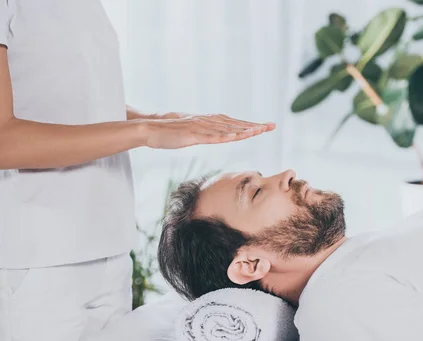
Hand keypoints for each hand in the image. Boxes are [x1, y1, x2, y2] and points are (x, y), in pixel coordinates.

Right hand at [143, 114, 275, 148]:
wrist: (150, 129)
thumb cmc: (171, 133)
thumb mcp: (194, 135)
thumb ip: (208, 135)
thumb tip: (219, 136)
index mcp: (209, 122)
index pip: (235, 124)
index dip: (251, 125)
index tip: (267, 126)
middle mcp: (208, 122)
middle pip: (235, 124)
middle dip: (254, 126)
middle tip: (271, 126)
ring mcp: (200, 127)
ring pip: (225, 129)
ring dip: (242, 130)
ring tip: (258, 131)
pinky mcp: (191, 134)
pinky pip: (209, 136)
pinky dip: (222, 136)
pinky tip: (233, 137)